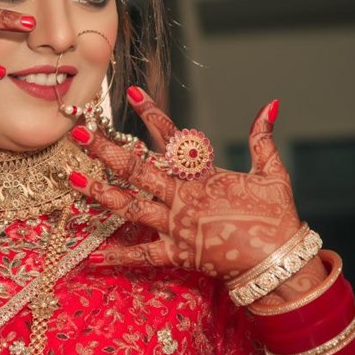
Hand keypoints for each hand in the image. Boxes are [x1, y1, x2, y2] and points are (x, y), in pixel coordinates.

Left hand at [69, 89, 301, 281]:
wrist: (281, 262)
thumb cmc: (277, 217)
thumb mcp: (272, 173)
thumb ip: (263, 138)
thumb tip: (271, 104)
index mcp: (204, 175)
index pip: (173, 137)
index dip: (151, 113)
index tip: (130, 92)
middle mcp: (184, 197)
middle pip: (138, 169)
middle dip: (106, 150)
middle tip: (79, 132)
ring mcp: (178, 227)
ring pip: (131, 207)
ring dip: (100, 193)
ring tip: (73, 180)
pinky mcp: (178, 254)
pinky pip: (142, 255)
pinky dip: (117, 257)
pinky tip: (90, 255)